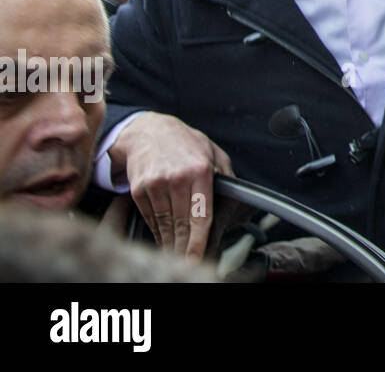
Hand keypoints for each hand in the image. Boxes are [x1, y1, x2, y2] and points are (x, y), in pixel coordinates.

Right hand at [109, 113, 232, 259]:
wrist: (148, 131)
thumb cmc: (185, 143)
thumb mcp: (212, 152)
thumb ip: (225, 176)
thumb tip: (235, 200)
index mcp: (200, 170)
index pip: (201, 214)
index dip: (199, 241)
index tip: (198, 259)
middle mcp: (176, 179)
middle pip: (182, 225)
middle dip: (185, 249)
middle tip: (190, 263)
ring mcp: (155, 185)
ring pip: (165, 226)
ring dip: (171, 244)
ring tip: (178, 255)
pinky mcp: (138, 190)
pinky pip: (151, 219)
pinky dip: (158, 232)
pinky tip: (165, 239)